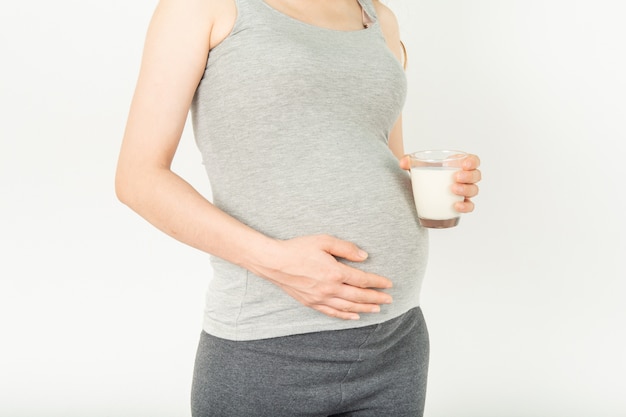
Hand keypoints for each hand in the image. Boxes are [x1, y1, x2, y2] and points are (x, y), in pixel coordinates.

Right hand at [249, 235, 392, 320]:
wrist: (274, 262)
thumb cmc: (298, 248)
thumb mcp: (324, 241)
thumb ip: (346, 248)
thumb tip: (364, 256)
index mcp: (334, 272)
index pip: (362, 280)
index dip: (377, 282)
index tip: (388, 284)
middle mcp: (329, 288)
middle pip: (358, 296)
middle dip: (376, 298)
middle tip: (389, 299)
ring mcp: (320, 298)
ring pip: (348, 307)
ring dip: (364, 308)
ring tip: (377, 309)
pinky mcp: (311, 303)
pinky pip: (332, 313)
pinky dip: (345, 316)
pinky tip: (354, 316)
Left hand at [399, 153, 481, 212]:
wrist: (422, 190)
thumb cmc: (425, 175)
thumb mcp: (417, 166)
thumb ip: (409, 161)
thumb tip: (403, 163)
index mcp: (458, 164)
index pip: (473, 160)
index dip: (472, 161)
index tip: (464, 163)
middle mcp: (465, 178)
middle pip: (476, 176)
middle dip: (469, 176)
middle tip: (456, 177)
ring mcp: (464, 192)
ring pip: (473, 190)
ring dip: (466, 190)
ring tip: (453, 189)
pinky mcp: (460, 204)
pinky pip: (468, 206)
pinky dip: (465, 207)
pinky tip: (455, 206)